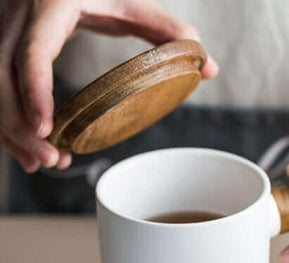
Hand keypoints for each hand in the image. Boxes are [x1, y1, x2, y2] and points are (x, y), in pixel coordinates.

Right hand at [0, 0, 217, 172]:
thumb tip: (210, 67)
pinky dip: (10, 120)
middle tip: (51, 160)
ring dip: (13, 129)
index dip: (34, 92)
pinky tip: (30, 147)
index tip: (46, 129)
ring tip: (44, 161)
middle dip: (20, 124)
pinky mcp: (6, 44)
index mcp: (52, 3)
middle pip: (3, 76)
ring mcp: (6, 29)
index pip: (33, 53)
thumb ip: (170, 32)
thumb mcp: (134, 4)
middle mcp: (20, 16)